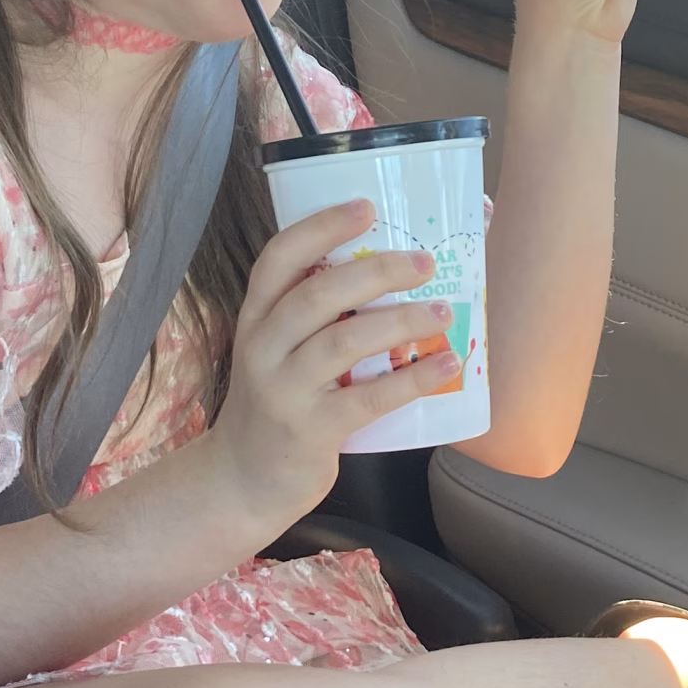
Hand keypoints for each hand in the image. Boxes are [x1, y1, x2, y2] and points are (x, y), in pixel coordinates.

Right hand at [203, 201, 459, 533]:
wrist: (242, 480)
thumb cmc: (277, 404)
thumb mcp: (278, 351)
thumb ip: (317, 317)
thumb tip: (392, 273)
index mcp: (256, 317)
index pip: (279, 258)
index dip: (321, 227)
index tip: (367, 207)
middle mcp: (263, 347)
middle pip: (318, 294)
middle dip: (377, 271)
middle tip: (424, 262)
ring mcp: (283, 390)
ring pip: (344, 341)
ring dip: (401, 321)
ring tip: (442, 312)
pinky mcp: (309, 431)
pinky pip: (368, 399)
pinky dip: (412, 379)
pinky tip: (445, 364)